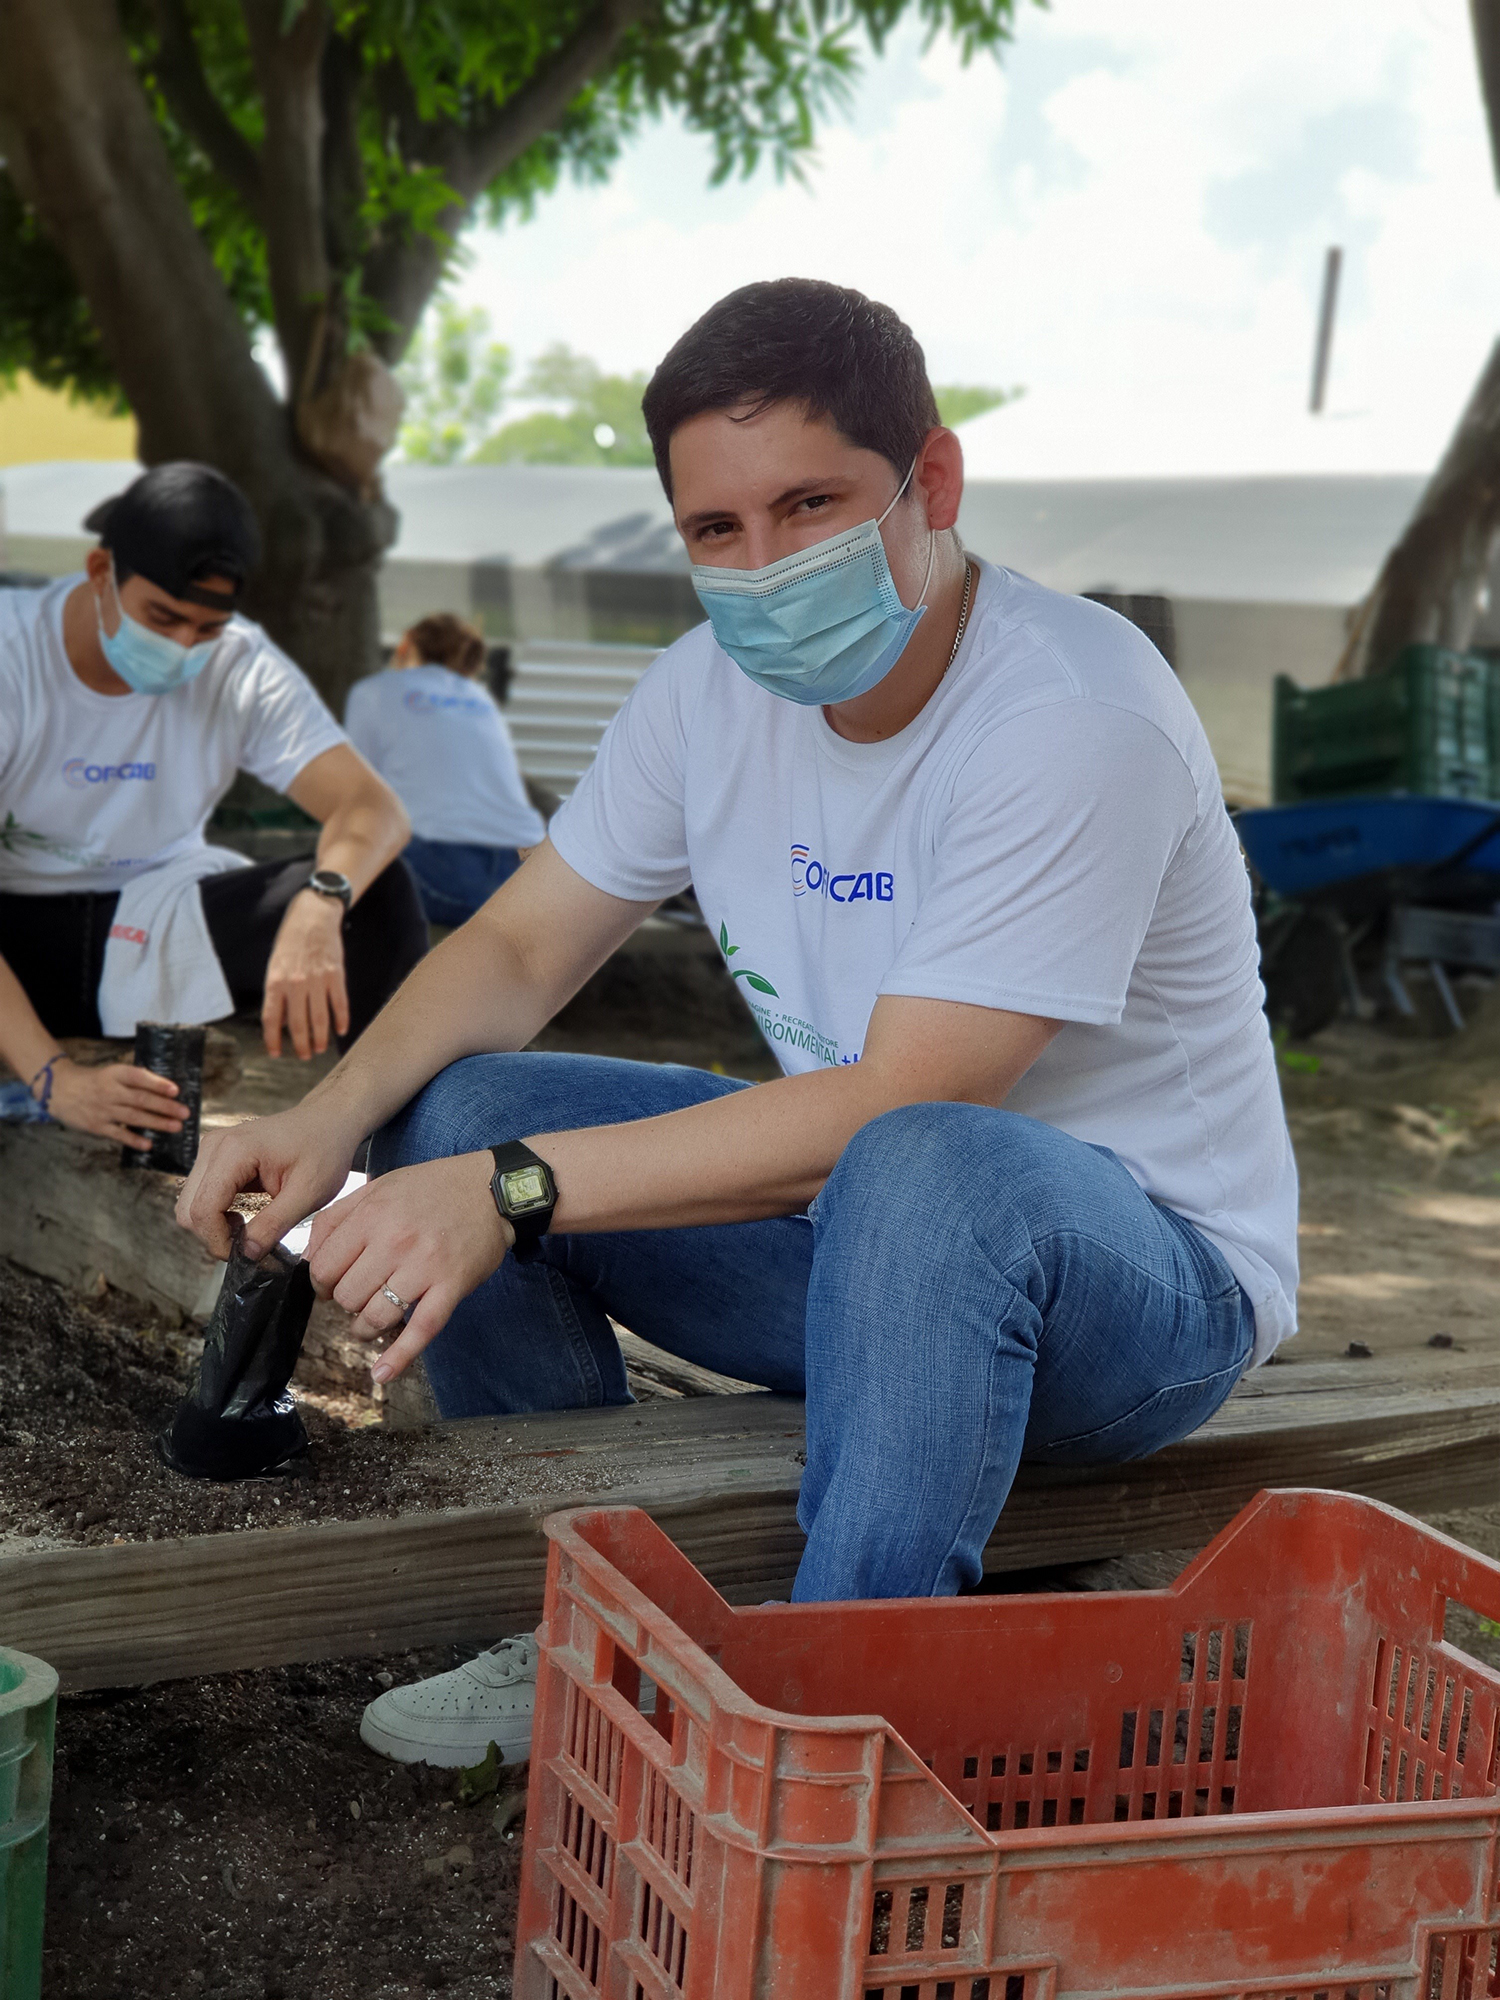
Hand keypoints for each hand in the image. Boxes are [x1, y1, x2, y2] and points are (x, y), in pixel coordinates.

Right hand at [45, 1058, 187, 1149]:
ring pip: (134, 1117)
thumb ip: (134, 1081)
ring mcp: (103, 1110)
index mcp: (115, 1074)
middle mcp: (109, 1091)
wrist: (58, 1089)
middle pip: (140, 1099)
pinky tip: (149, 1145)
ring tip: (176, 1126)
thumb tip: (165, 1091)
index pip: (138, 1077)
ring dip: (157, 1123)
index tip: (175, 1090)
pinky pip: (118, 1134)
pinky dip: (134, 1139)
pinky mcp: (97, 1126)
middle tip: (185, 1112)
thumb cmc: (94, 1081)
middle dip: (165, 1107)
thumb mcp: (112, 1073)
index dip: (157, 1083)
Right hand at [176, 1104, 358, 1259]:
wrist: (329, 1122)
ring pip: (190, 1205)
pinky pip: (201, 1196)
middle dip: (214, 1236)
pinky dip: (217, 1215)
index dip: (218, 1241)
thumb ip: (274, 1225)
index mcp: (234, 1151)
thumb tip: (247, 1254)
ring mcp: (211, 1150)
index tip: (244, 1255)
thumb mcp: (308, 1193)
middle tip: (249, 1245)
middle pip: (188, 1210)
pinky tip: (244, 1218)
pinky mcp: (215, 1158)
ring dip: (214, 1227)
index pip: (202, 1209)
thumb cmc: (324, 1149)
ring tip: (249, 1230)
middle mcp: (214, 1146)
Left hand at [262, 890, 349, 1059]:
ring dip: (320, 1038)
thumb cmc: (290, 941)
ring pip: (319, 1019)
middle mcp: (295, 984)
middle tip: (304, 1056)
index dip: (272, 1040)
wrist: (313, 916)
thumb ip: (277, 992)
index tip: (275, 1053)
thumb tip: (282, 1021)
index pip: (271, 1019)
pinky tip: (341, 1031)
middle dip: (301, 1044)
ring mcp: (317, 980)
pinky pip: (339, 1004)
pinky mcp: (336, 976)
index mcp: (275, 981)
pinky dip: (341, 1020)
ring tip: (320, 1049)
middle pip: (298, 1024)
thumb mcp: (275, 965)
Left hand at [305, 1153, 512, 1382]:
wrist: (492, 1188)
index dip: (320, 1283)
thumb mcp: (379, 1186)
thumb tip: (307, 1258)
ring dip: (365, 1328)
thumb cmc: (433, 1187)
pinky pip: (421, 1330)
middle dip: (347, 1302)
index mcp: (372, 1215)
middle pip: (346, 1296)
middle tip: (360, 1295)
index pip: (323, 1267)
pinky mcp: (451, 1286)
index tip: (331, 1284)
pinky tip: (382, 1373)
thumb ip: (337, 1217)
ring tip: (368, 1324)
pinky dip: (399, 1357)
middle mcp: (394, 1241)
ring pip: (375, 1316)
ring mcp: (424, 1267)